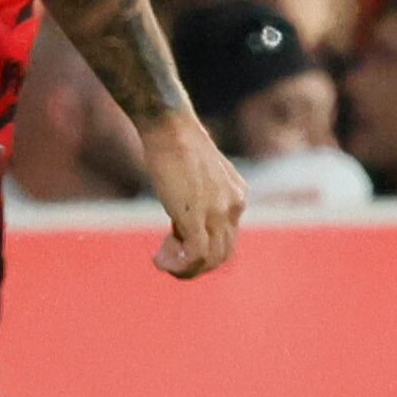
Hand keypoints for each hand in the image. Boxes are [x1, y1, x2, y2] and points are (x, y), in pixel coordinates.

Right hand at [138, 113, 244, 278]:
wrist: (170, 128)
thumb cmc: (177, 147)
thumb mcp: (198, 177)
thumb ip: (201, 198)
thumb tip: (186, 219)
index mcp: (237, 195)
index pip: (228, 238)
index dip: (202, 249)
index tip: (175, 243)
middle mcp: (234, 204)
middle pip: (223, 254)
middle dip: (195, 264)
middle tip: (168, 255)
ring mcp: (217, 210)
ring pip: (212, 259)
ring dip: (185, 268)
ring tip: (162, 260)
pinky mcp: (196, 214)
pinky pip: (196, 254)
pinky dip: (179, 265)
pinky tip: (159, 259)